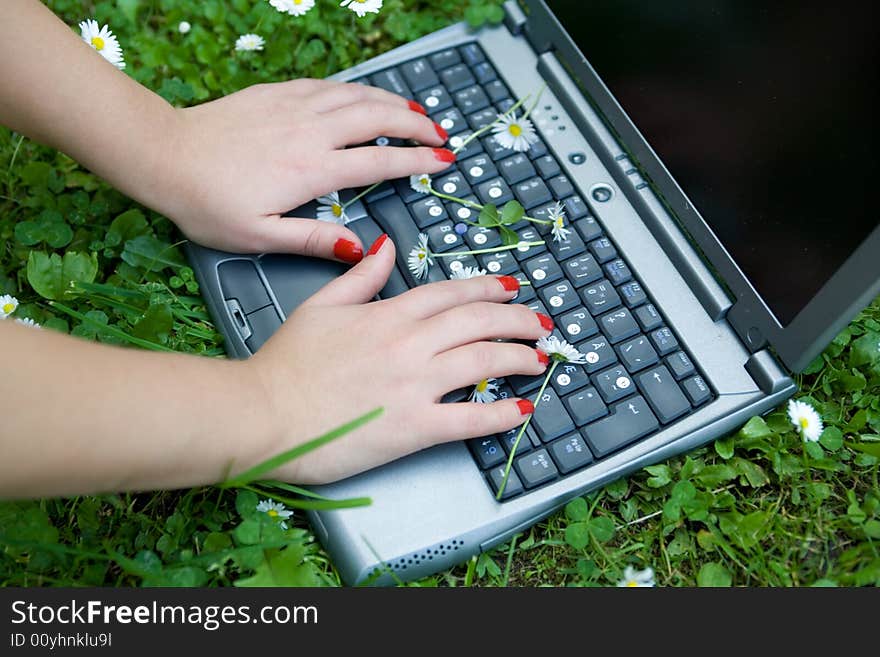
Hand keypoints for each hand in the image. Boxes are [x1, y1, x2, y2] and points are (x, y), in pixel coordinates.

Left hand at [165, 79, 452, 259]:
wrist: (163, 155)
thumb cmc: (206, 202)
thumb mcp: (260, 236)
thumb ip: (314, 241)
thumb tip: (359, 249)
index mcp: (310, 169)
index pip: (379, 160)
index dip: (417, 160)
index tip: (443, 160)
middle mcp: (309, 131)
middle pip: (377, 118)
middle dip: (415, 124)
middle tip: (439, 132)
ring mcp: (293, 106)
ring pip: (355, 95)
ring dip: (391, 101)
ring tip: (415, 111)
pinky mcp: (276, 93)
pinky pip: (327, 85)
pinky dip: (355, 89)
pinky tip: (364, 94)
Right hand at [246, 235, 553, 484]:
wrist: (263, 413)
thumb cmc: (285, 365)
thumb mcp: (320, 305)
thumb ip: (360, 276)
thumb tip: (385, 247)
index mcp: (389, 314)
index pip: (452, 294)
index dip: (489, 289)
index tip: (512, 289)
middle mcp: (410, 344)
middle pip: (479, 323)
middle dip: (518, 320)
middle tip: (540, 323)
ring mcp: (415, 385)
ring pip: (484, 361)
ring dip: (519, 357)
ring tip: (539, 358)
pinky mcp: (413, 427)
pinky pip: (469, 419)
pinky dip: (500, 414)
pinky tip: (521, 409)